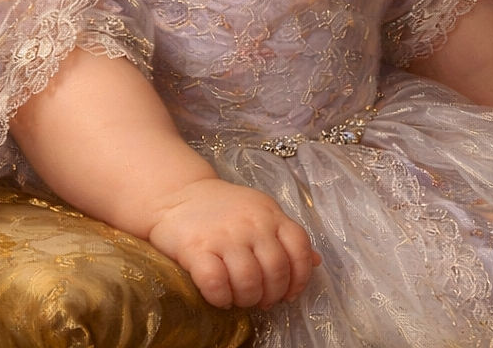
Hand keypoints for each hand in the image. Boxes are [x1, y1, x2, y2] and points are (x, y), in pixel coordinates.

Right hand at [146, 177, 319, 309]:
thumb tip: (317, 262)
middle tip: (259, 298)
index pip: (299, 247)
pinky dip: (221, 298)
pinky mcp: (197, 248)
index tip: (288, 293)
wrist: (176, 193)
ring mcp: (225, 235)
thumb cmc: (221, 208)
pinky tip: (218, 296)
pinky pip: (216, 284)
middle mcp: (251, 223)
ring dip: (246, 299)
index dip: (299, 277)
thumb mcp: (259, 212)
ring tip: (238, 297)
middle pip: (276, 270)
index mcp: (270, 213)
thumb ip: (285, 235)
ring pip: (249, 281)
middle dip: (271, 294)